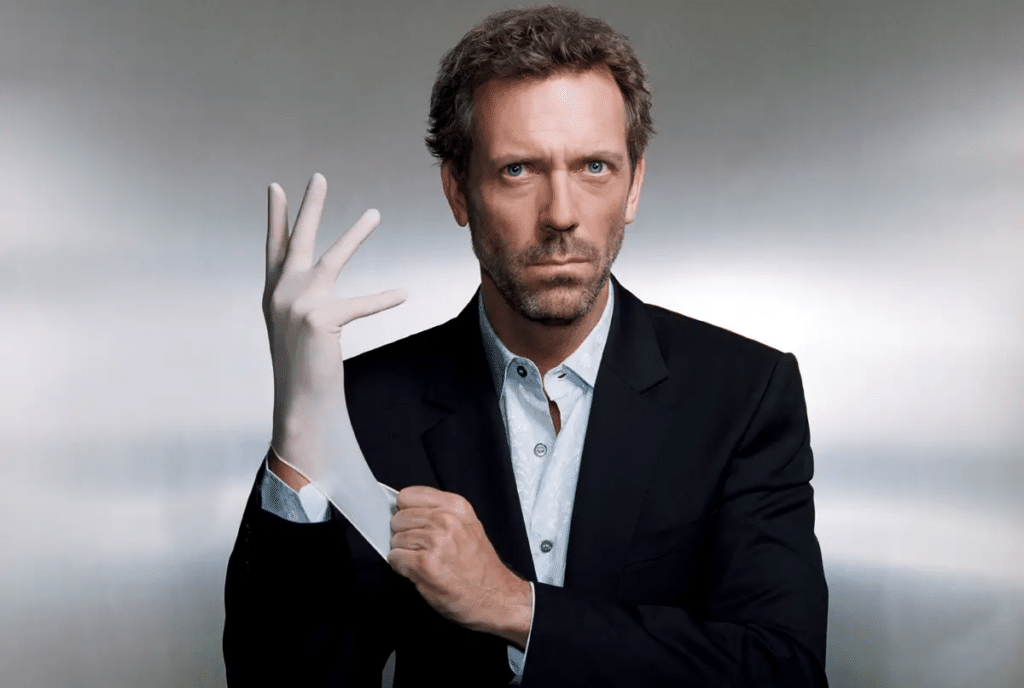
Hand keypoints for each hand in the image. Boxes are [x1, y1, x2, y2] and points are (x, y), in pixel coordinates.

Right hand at [264, 173, 404, 484]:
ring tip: (374, 213)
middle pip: (298, 240)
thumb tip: (313, 283)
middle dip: (308, 206)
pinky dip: (383, 299)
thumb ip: (300, 300)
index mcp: (273, 294)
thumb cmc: (302, 367)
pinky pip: (360, 304)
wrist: (299, 402)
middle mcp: (281, 294)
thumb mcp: (293, 327)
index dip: (277, 217)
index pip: (274, 247)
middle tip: (318, 177)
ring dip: (356, 234)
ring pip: (332, 259)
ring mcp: (298, 305)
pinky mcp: (320, 319)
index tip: (276, 188)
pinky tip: (403, 292)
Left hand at [389, 486, 532, 647]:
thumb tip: (404, 511)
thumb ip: (440, 513)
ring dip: (405, 553)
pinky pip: (395, 558)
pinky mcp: (425, 564)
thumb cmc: (479, 567)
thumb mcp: (467, 526)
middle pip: (399, 518)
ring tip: (426, 562)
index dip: (407, 512)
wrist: (495, 598)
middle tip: (423, 549)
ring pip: (395, 540)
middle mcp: (446, 520)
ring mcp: (436, 541)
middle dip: (405, 534)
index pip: (408, 496)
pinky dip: (402, 568)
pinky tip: (420, 573)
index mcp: (457, 506)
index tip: (415, 525)